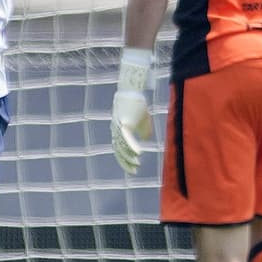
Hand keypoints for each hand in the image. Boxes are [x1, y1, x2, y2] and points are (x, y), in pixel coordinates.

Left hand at [111, 48, 153, 174]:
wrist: (133, 90)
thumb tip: (146, 139)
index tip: (132, 170)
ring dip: (129, 156)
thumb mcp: (143, 119)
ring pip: (121, 146)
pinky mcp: (124, 122)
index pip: (119, 150)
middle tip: (134, 171)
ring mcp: (118, 127)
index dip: (125, 160)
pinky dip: (132, 146)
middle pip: (118, 150)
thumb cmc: (138, 104)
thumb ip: (144, 130)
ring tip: (137, 163)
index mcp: (118, 132)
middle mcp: (116, 131)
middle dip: (126, 161)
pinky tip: (138, 153)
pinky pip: (127, 138)